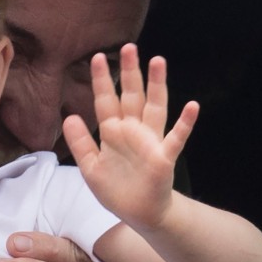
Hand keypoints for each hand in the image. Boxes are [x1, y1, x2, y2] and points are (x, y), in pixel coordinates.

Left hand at [62, 44, 198, 232]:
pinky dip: (185, 123)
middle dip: (130, 72)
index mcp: (113, 132)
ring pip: (155, 107)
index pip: (106, 101)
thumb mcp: (90, 168)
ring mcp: (150, 141)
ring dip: (157, 85)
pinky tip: (192, 106)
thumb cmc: (116, 189)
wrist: (140, 214)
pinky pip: (176, 138)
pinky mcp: (164, 157)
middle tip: (128, 47)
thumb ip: (80, 144)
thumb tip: (70, 117)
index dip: (102, 80)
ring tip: (158, 61)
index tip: (97, 57)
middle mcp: (133, 131)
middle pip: (132, 96)